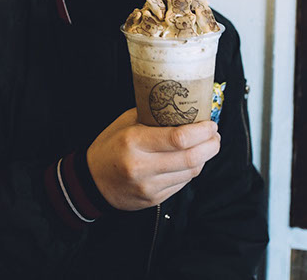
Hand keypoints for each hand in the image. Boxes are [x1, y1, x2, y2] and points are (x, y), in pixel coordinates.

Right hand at [86, 108, 220, 210]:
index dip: (201, 131)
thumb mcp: (124, 124)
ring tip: (207, 145)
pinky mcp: (153, 199)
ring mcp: (148, 186)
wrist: (91, 182)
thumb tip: (182, 107)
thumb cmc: (109, 147)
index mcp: (133, 141)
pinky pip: (182, 184)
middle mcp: (141, 166)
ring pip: (190, 172)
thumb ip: (152, 116)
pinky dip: (191, 170)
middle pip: (190, 158)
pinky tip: (191, 160)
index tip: (210, 123)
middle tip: (215, 135)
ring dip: (204, 158)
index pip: (178, 138)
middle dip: (211, 145)